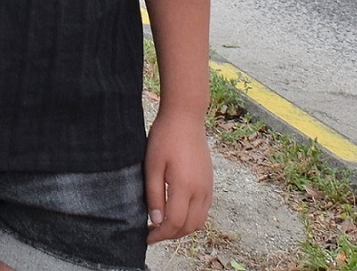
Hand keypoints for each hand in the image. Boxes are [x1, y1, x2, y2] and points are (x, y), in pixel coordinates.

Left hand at [144, 107, 213, 243]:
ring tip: (163, 225)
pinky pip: (204, 211)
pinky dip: (191, 219)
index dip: (160, 234)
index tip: (146, 237)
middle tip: (152, 233)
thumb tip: (156, 221)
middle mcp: (201, 191)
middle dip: (170, 235)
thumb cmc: (164, 138)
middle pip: (189, 227)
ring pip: (199, 222)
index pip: (174, 223)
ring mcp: (208, 188)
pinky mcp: (210, 183)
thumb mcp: (152, 165)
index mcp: (185, 187)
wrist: (185, 118)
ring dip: (182, 229)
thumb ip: (154, 195)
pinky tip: (176, 213)